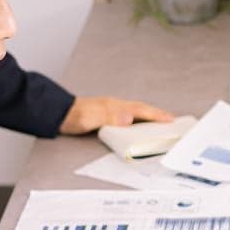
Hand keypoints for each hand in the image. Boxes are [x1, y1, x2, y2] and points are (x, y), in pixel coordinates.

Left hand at [59, 96, 173, 134]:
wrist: (58, 114)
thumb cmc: (72, 116)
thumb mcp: (90, 118)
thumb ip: (109, 117)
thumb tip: (129, 118)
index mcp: (114, 106)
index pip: (140, 110)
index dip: (156, 115)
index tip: (170, 119)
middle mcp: (115, 106)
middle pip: (141, 109)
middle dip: (157, 114)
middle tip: (171, 120)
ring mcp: (111, 109)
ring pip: (136, 111)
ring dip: (149, 116)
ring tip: (160, 122)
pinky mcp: (106, 114)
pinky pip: (128, 115)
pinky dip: (138, 118)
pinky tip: (138, 123)